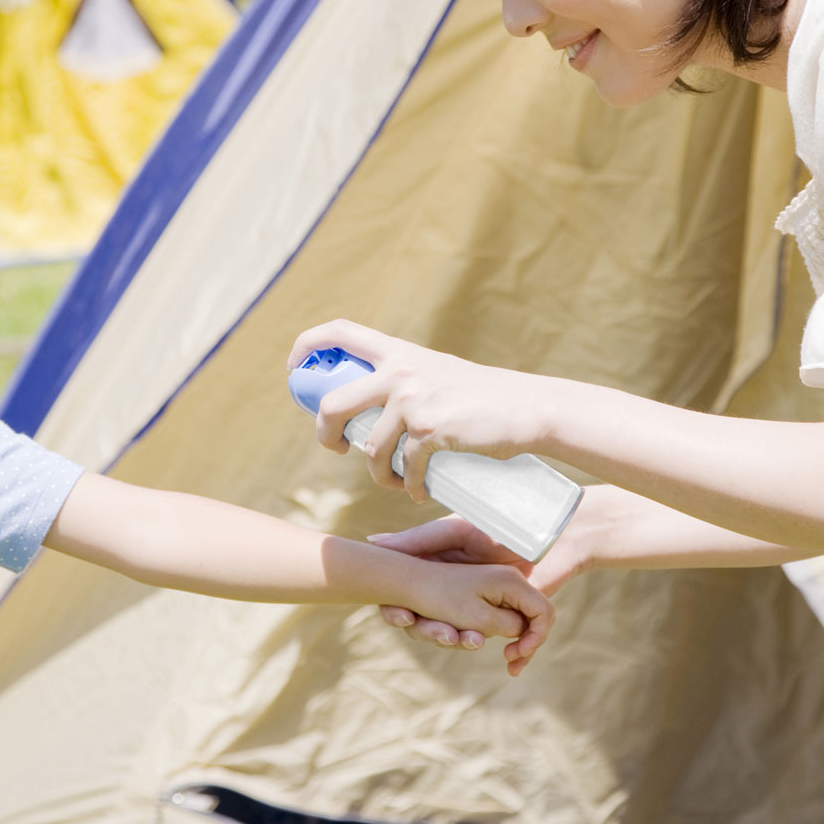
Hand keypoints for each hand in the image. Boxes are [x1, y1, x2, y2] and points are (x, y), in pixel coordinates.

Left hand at [288, 320, 547, 504]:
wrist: (528, 408)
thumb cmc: (481, 397)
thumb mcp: (436, 372)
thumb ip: (402, 381)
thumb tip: (363, 410)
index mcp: (398, 352)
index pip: (338, 332)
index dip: (306, 347)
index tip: (296, 371)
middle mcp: (400, 372)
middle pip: (333, 405)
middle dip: (324, 433)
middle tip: (335, 447)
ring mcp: (414, 401)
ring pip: (371, 450)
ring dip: (380, 475)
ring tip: (397, 481)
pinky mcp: (430, 431)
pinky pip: (406, 469)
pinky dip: (411, 487)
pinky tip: (420, 492)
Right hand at [373, 515, 585, 654]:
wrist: (556, 533)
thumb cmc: (498, 523)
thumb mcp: (453, 530)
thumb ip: (416, 539)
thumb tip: (373, 541)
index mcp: (440, 580)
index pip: (407, 605)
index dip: (400, 615)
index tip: (401, 617)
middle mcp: (459, 600)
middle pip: (432, 628)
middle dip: (434, 633)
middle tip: (442, 631)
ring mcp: (487, 611)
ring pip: (465, 639)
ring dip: (465, 642)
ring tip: (473, 639)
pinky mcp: (519, 620)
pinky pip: (512, 646)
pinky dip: (516, 657)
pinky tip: (516, 664)